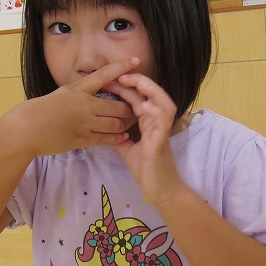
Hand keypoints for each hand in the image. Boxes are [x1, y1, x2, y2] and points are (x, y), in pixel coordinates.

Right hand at [6, 57, 137, 157]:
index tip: (136, 61)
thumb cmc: (40, 111)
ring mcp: (84, 122)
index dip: (122, 67)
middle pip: (117, 105)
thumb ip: (78, 94)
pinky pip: (106, 138)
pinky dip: (117, 137)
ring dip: (123, 124)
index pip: (104, 75)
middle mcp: (83, 104)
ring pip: (114, 123)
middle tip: (134, 109)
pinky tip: (122, 136)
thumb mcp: (60, 94)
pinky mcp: (82, 138)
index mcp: (77, 88)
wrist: (25, 129)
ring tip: (127, 124)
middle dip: (128, 108)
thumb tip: (92, 93)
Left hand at [109, 72, 184, 205]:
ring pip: (162, 102)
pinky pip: (163, 121)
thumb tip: (101, 126)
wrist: (160, 190)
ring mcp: (162, 130)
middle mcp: (157, 122)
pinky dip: (156, 111)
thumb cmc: (145, 170)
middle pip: (149, 95)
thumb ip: (117, 135)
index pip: (137, 98)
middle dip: (134, 82)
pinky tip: (145, 105)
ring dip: (150, 90)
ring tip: (136, 81)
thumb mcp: (126, 148)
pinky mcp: (163, 140)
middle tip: (118, 74)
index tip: (108, 80)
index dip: (125, 87)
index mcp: (148, 122)